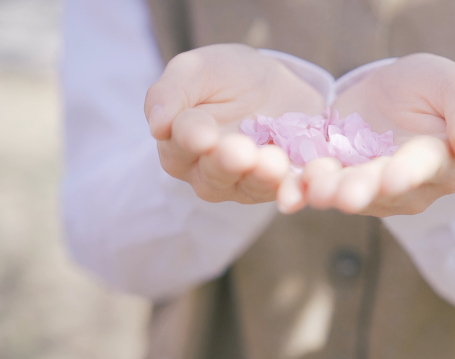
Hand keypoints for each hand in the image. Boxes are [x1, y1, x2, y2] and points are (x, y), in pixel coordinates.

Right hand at [144, 44, 324, 202]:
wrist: (278, 84)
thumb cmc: (226, 76)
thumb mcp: (197, 70)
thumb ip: (172, 92)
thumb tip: (157, 125)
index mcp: (180, 145)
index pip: (180, 145)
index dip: (192, 139)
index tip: (202, 135)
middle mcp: (209, 173)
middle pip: (214, 174)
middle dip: (228, 163)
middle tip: (240, 151)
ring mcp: (245, 184)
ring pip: (250, 186)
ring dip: (262, 176)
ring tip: (273, 162)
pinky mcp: (281, 186)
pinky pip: (287, 192)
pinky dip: (293, 191)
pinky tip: (298, 188)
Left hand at [278, 53, 454, 216]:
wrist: (387, 96)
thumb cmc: (430, 88)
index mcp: (443, 163)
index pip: (426, 168)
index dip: (408, 173)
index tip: (391, 178)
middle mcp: (409, 187)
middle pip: (383, 189)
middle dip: (362, 191)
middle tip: (343, 196)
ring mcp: (372, 191)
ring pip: (350, 193)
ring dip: (330, 192)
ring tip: (312, 190)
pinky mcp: (339, 183)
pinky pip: (321, 188)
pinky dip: (304, 191)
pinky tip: (289, 193)